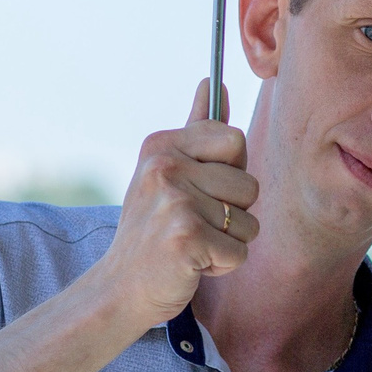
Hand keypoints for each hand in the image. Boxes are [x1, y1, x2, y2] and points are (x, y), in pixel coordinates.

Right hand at [87, 82, 259, 327]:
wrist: (121, 288)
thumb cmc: (152, 231)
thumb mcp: (166, 173)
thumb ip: (195, 130)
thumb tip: (214, 82)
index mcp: (162, 145)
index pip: (235, 140)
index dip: (229, 172)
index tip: (201, 189)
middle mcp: (165, 167)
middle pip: (249, 183)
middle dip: (234, 212)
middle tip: (195, 224)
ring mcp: (175, 201)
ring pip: (249, 220)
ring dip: (229, 241)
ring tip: (193, 244)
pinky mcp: (186, 238)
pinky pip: (240, 251)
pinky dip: (223, 265)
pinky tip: (192, 263)